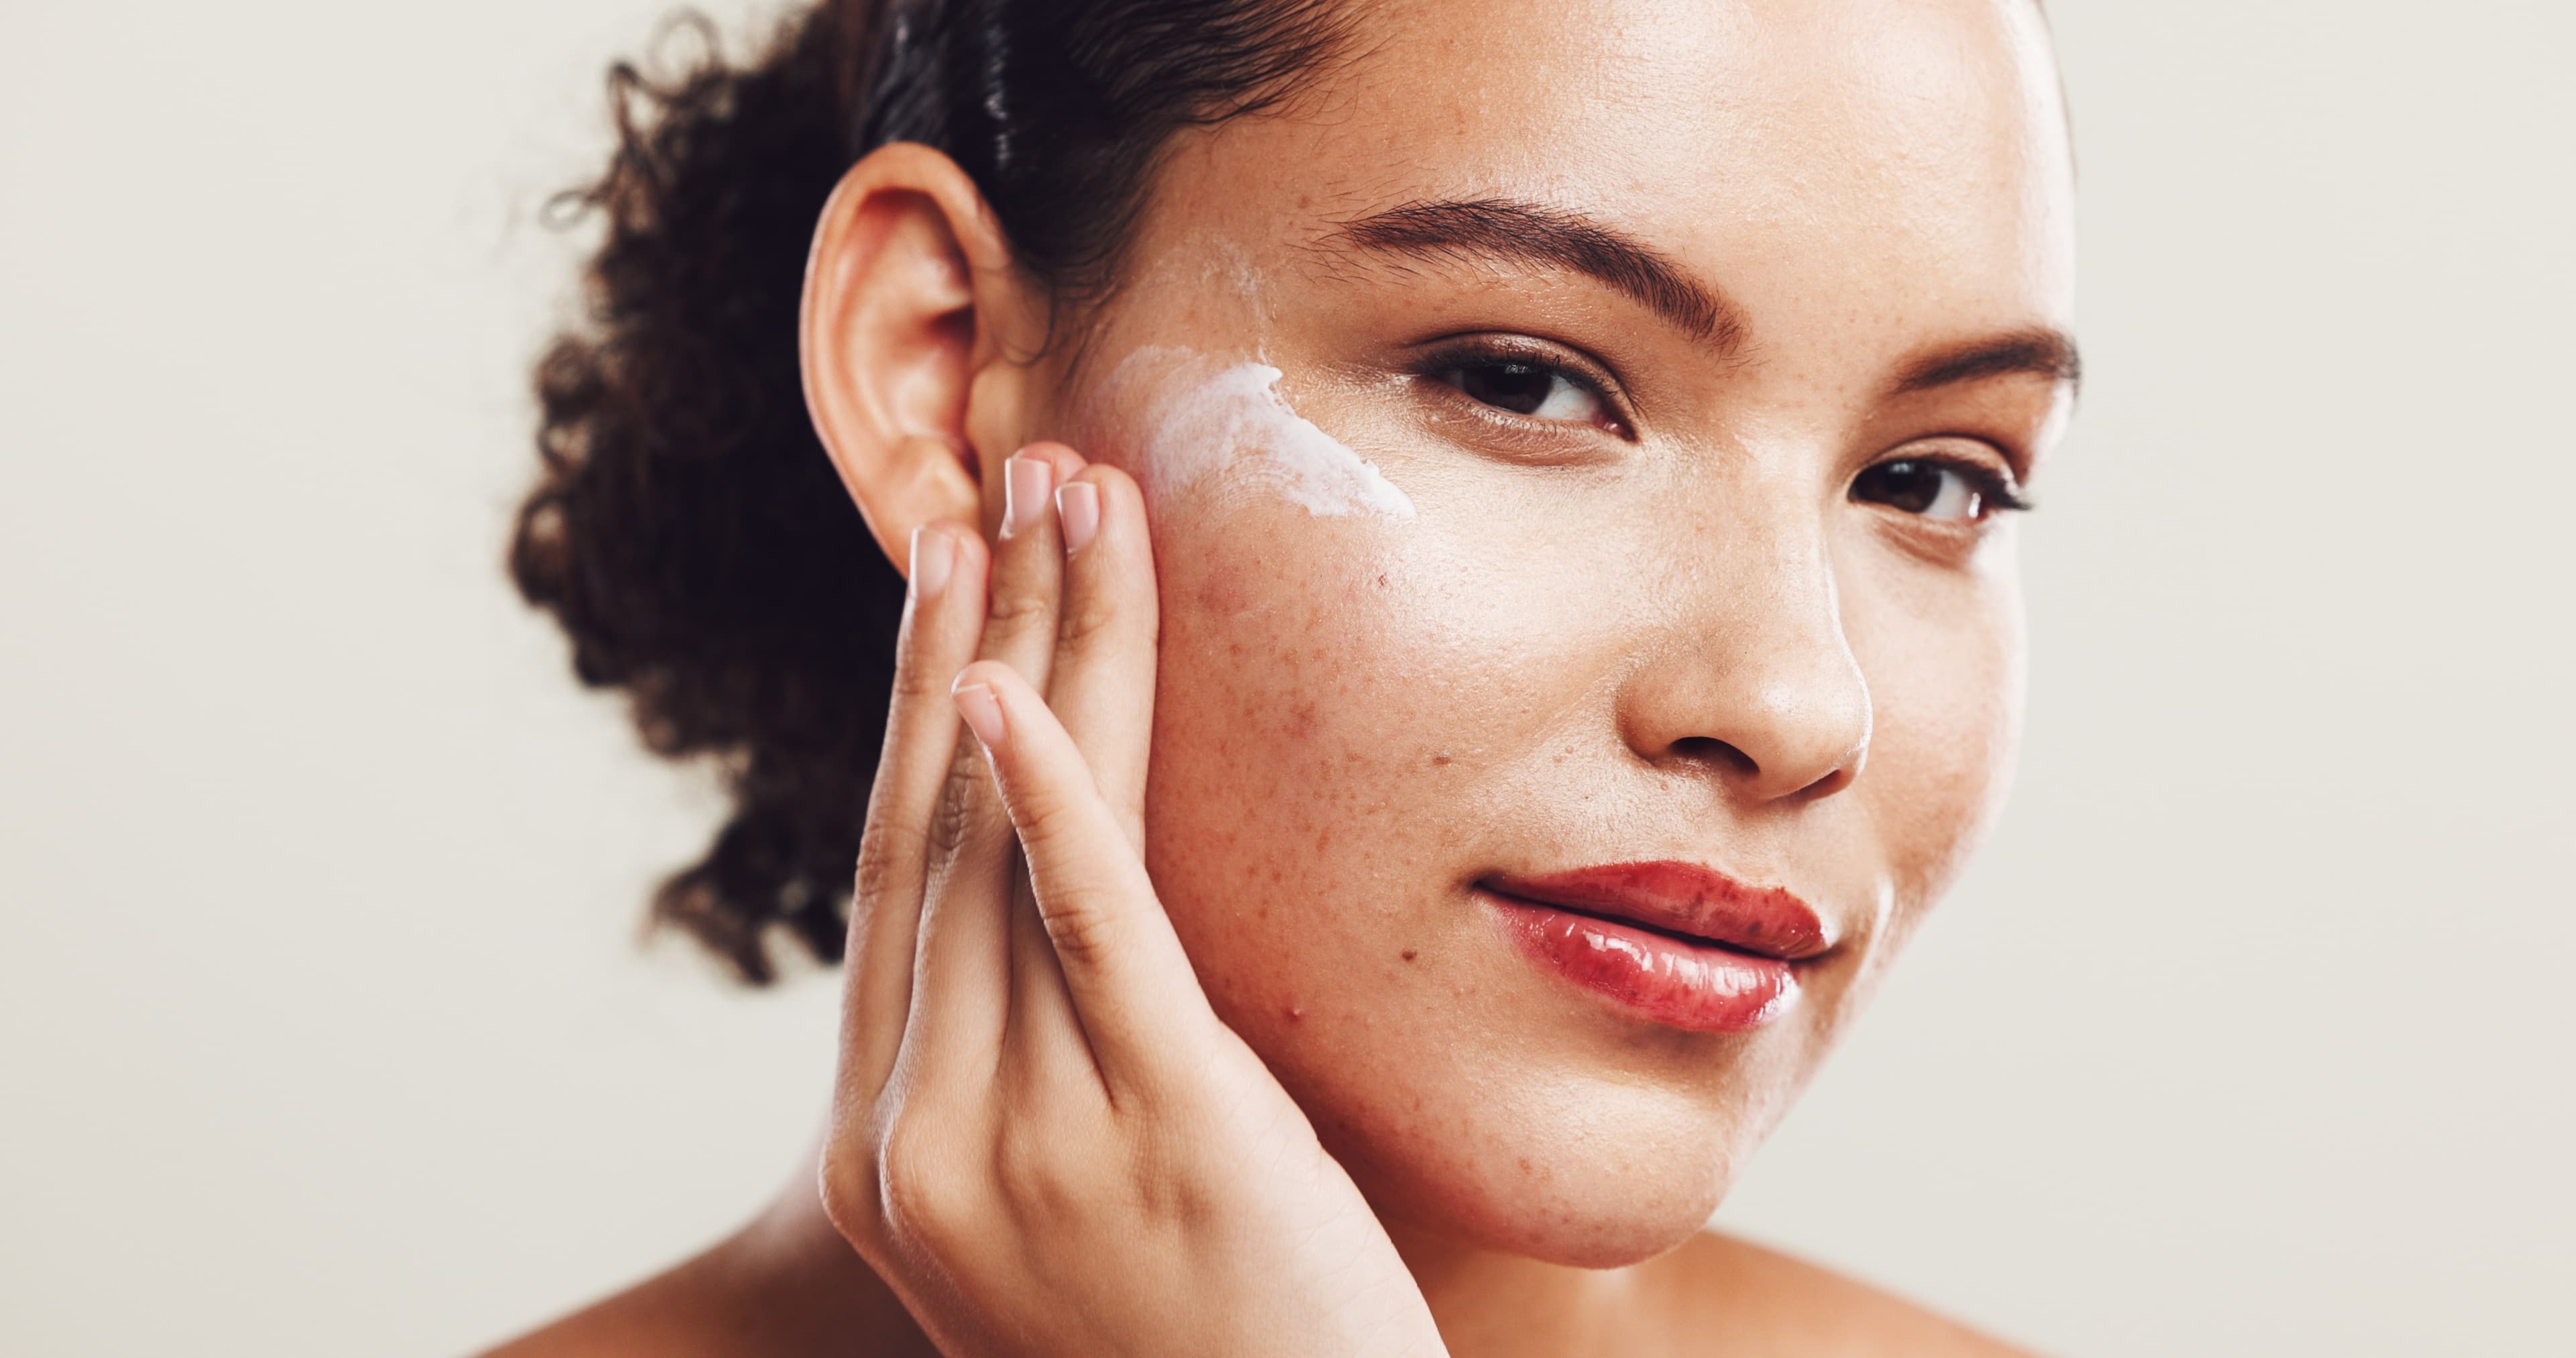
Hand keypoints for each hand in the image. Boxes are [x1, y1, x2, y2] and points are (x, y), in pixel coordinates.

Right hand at [820, 444, 1447, 1357]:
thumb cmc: (1203, 1345)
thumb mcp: (1076, 1200)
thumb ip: (1040, 1064)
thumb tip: (1056, 908)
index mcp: (890, 1152)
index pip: (900, 883)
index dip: (922, 709)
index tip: (956, 576)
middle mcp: (924, 1142)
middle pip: (943, 832)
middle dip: (977, 639)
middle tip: (1009, 483)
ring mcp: (1027, 1145)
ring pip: (1014, 849)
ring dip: (1042, 655)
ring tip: (1063, 502)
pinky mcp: (1162, 1138)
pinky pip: (1089, 936)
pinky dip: (1047, 802)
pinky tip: (1016, 691)